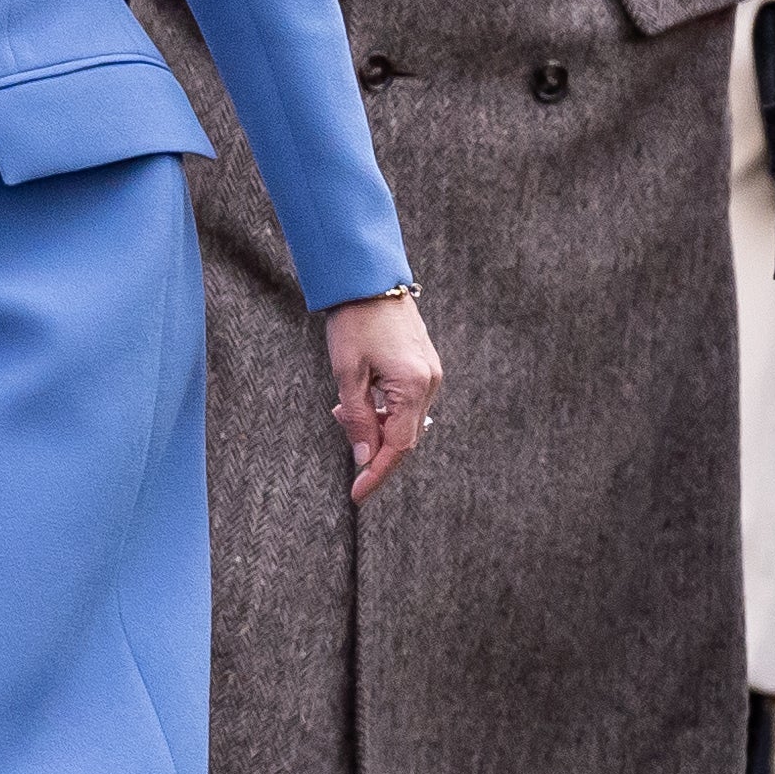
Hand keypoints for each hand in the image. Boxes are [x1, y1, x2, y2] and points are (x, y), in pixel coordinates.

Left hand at [324, 292, 442, 503]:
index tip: (357, 495)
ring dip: (377, 426)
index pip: (398, 447)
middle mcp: (430, 383)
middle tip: (342, 438)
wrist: (370, 278)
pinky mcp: (426, 366)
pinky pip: (408, 402)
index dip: (377, 474)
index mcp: (413, 386)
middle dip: (374, 449)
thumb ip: (356, 419)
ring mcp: (432, 373)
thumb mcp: (347, 373)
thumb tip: (364, 459)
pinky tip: (361, 398)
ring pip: (406, 420)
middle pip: (405, 437)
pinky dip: (385, 410)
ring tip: (343, 409)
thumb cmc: (354, 322)